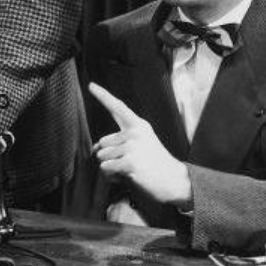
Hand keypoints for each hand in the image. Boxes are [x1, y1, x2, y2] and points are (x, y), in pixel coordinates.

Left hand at [89, 83, 191, 206]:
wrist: (174, 181)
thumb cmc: (154, 165)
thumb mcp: (140, 146)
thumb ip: (119, 142)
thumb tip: (95, 149)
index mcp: (139, 126)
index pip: (118, 108)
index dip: (103, 96)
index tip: (91, 85)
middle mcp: (135, 133)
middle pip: (102, 143)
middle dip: (109, 156)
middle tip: (130, 163)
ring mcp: (132, 147)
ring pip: (101, 156)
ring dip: (110, 167)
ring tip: (129, 170)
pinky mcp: (129, 162)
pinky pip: (105, 168)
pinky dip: (111, 176)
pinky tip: (127, 177)